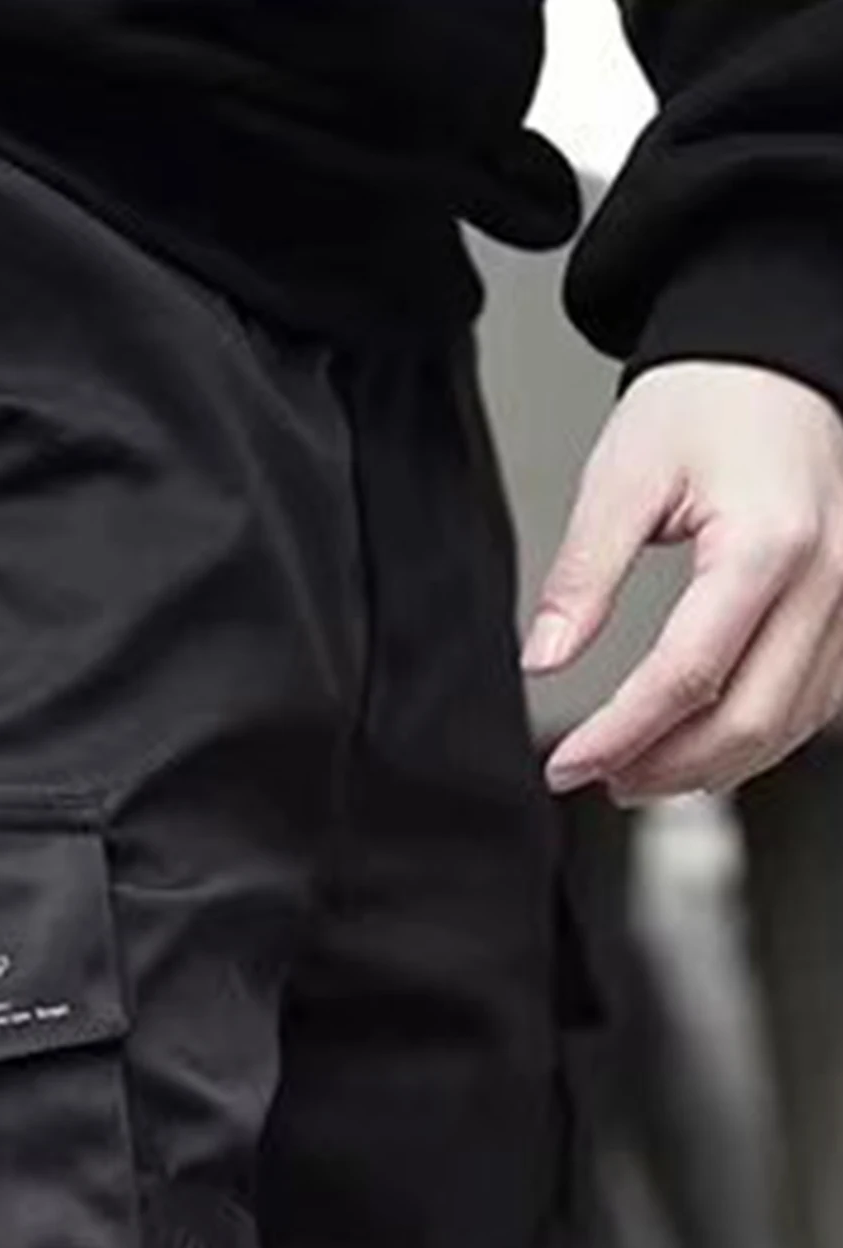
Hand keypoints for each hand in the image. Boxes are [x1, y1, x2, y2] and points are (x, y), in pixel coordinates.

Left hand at [524, 361, 842, 802]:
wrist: (774, 358)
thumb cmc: (705, 400)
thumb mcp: (621, 479)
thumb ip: (581, 576)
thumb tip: (543, 660)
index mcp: (767, 545)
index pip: (687, 676)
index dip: (619, 734)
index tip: (566, 765)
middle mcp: (830, 580)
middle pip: (749, 719)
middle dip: (665, 767)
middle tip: (594, 779)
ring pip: (789, 724)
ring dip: (710, 766)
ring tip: (634, 774)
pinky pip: (815, 701)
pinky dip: (754, 737)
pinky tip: (698, 746)